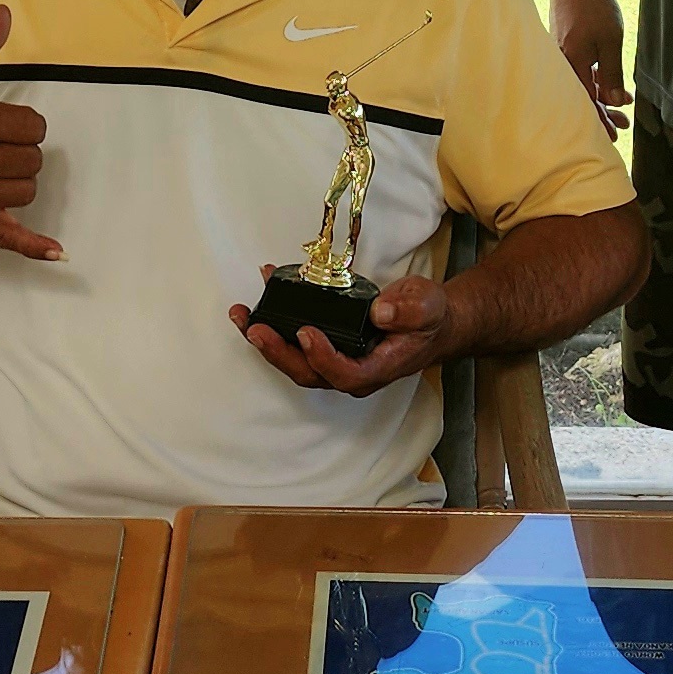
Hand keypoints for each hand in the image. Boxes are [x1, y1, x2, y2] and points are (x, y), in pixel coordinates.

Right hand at [0, 7, 57, 260]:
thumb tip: (3, 13)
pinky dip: (34, 247)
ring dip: (18, 180)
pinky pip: (8, 238)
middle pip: (33, 160)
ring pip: (27, 191)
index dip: (23, 123)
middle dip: (20, 150)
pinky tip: (58, 253)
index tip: (2, 122)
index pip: (32, 126)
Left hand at [231, 267, 452, 398]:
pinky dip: (274, 323)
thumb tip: (380, 312)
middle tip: (254, 328)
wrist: (430, 323)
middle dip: (277, 352)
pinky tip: (259, 300)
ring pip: (295, 361)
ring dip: (265, 340)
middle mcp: (352, 371)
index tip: (306, 332)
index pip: (344, 374)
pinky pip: (295, 343)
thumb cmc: (428, 318)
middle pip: (308, 373)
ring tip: (242, 314)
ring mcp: (337, 362)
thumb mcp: (427, 306)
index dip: (322, 357)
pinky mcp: (326, 348)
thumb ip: (408, 310)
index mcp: (377, 368)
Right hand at [552, 0, 628, 129]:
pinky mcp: (562, 44)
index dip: (600, 121)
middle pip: (581, 96)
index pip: (586, 102)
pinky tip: (605, 79)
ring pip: (579, 83)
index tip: (614, 135)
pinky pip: (576, 69)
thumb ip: (612, 72)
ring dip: (599, 95)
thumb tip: (616, 101)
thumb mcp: (610, 39)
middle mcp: (562, 62)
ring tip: (620, 103)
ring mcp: (560, 53)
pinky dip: (592, 78)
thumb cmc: (592, 4)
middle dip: (602, 112)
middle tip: (622, 125)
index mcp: (573, 64)